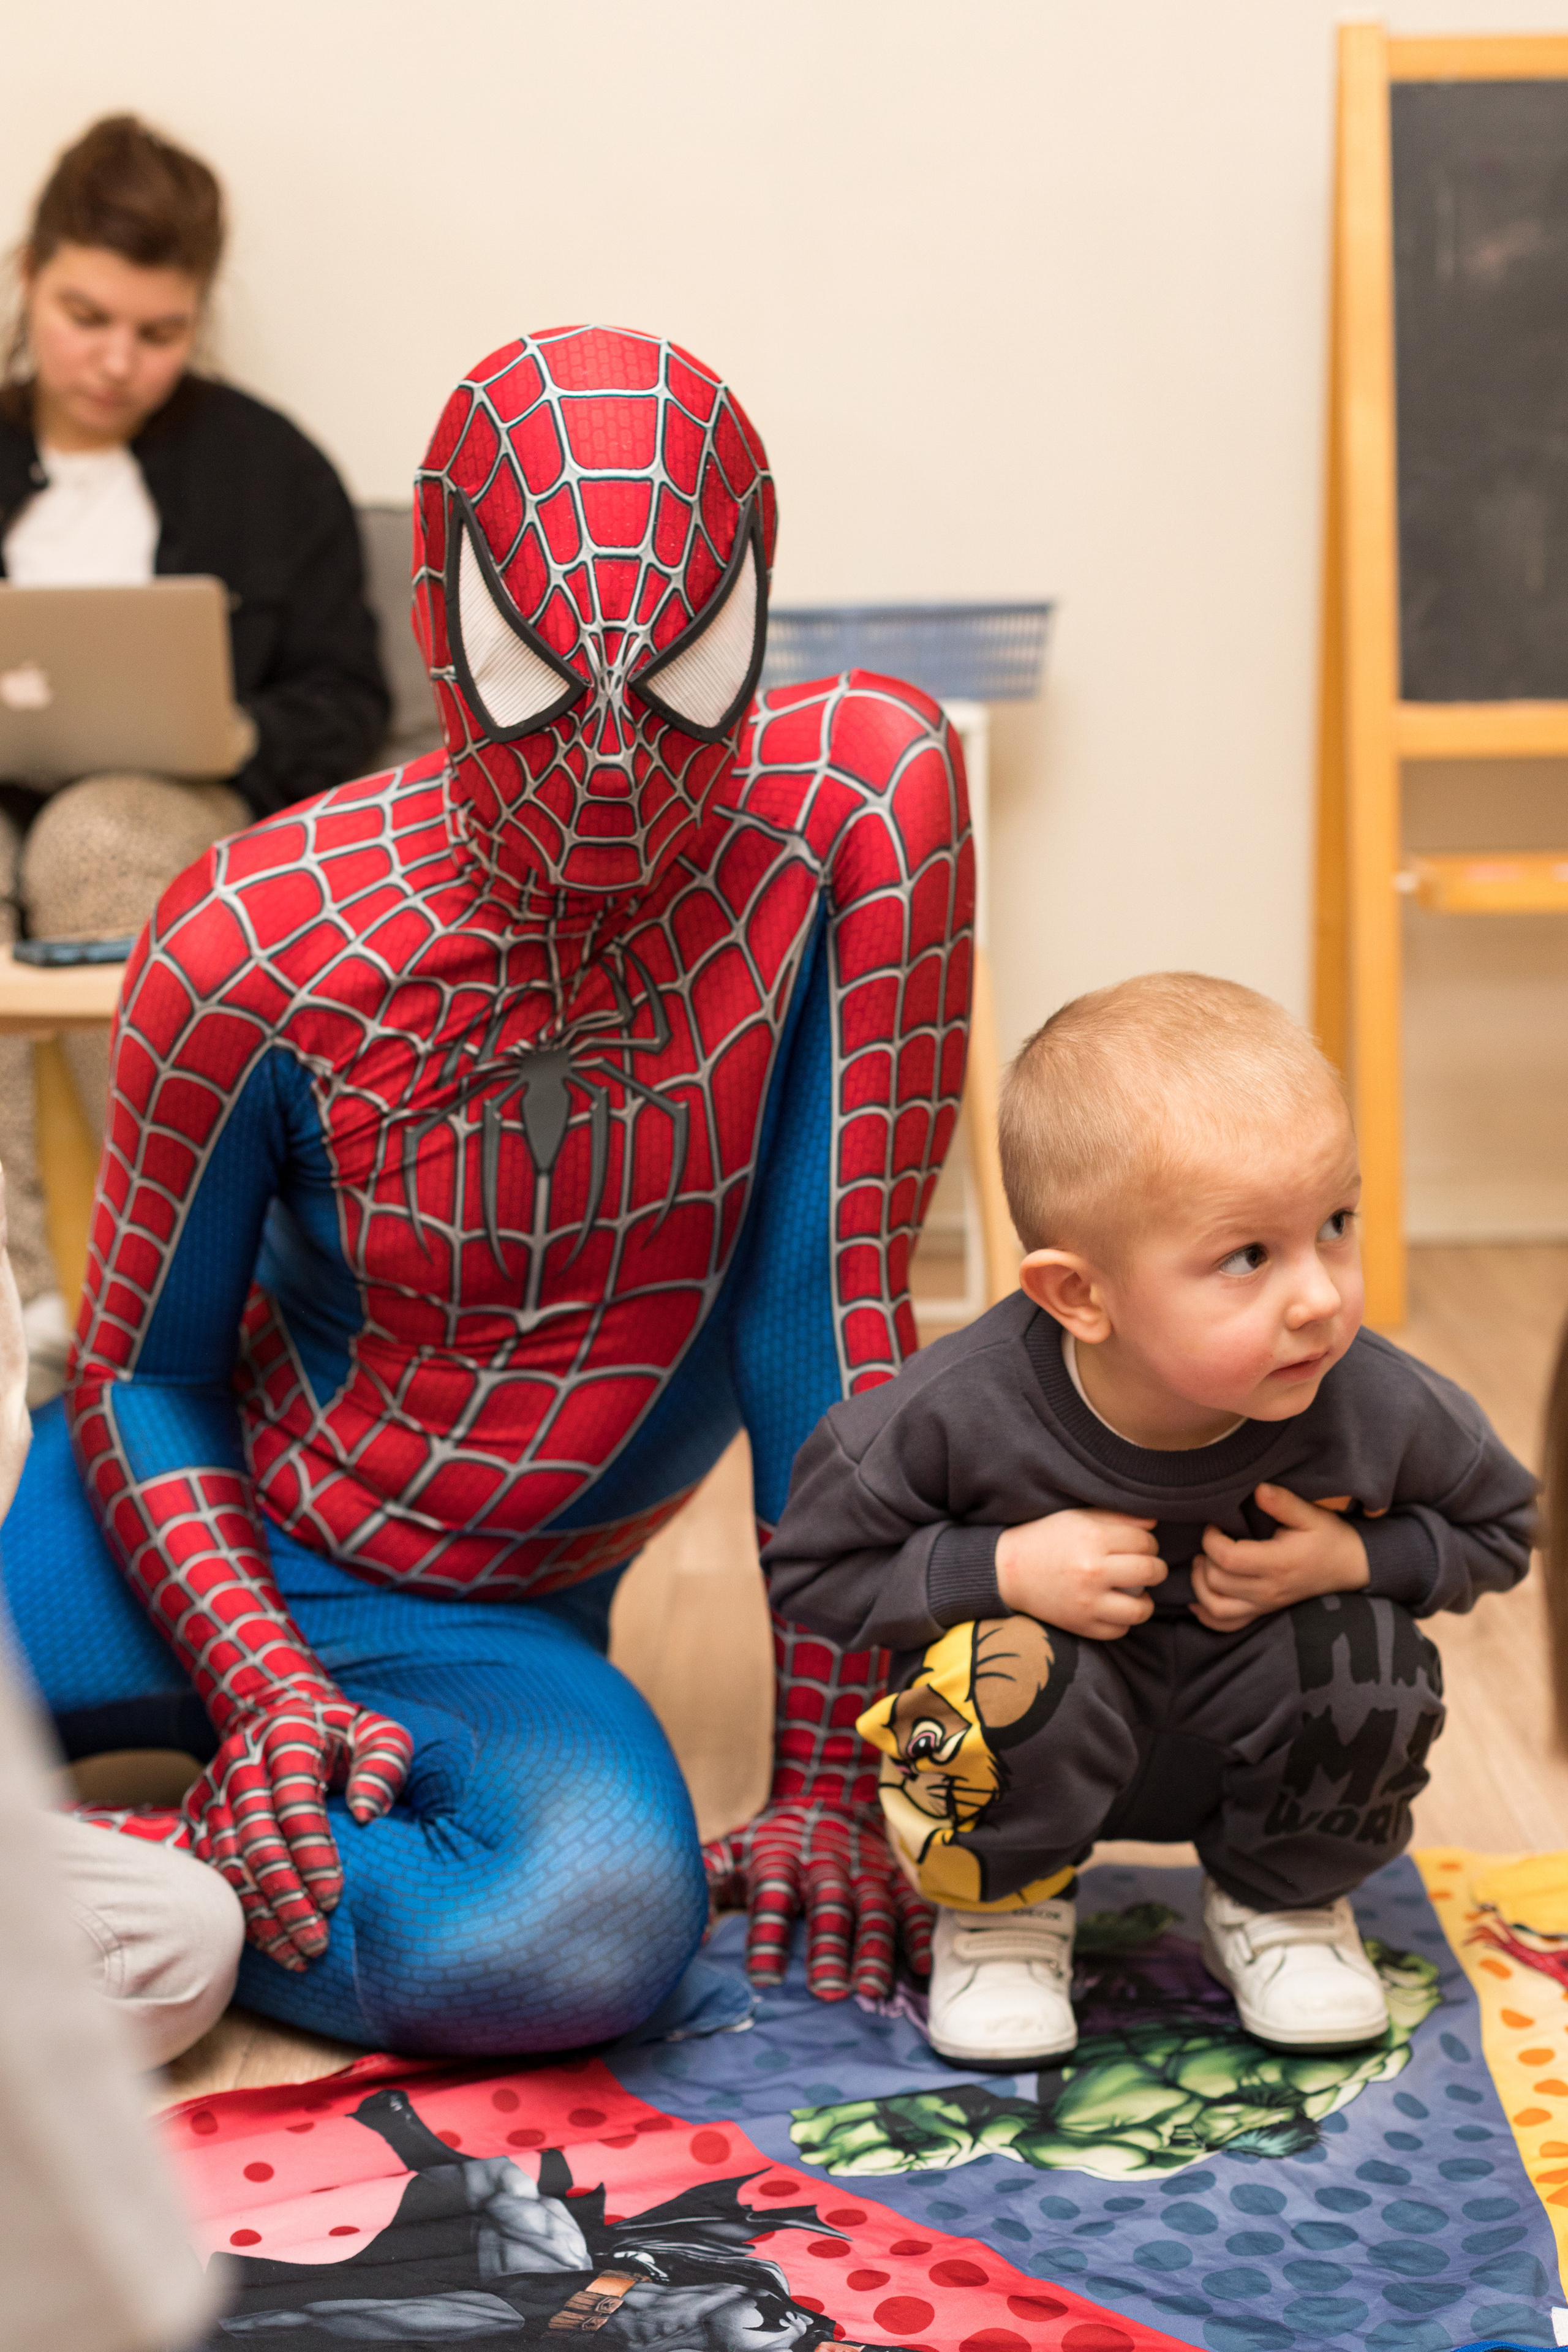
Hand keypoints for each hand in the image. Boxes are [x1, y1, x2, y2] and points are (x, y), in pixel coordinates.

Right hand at [180, 1685, 411, 1969]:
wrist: (277, 1712)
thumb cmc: (341, 1733)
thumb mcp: (376, 1732)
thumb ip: (383, 1763)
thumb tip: (369, 1812)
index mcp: (286, 1736)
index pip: (294, 1801)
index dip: (313, 1853)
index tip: (335, 1898)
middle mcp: (241, 1765)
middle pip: (257, 1842)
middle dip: (287, 1898)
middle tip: (317, 1942)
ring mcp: (215, 1794)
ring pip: (229, 1866)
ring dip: (262, 1915)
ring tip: (297, 1955)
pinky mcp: (200, 1818)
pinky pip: (214, 1875)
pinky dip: (242, 1912)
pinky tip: (271, 1943)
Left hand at [704, 1798, 931, 1999]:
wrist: (828, 1787)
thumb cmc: (772, 1840)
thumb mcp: (732, 1851)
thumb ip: (704, 1884)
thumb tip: (683, 1935)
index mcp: (781, 1860)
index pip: (772, 1898)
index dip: (767, 1936)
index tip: (764, 1977)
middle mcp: (826, 1866)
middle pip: (829, 1907)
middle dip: (828, 1949)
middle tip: (827, 1991)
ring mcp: (866, 1870)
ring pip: (873, 1910)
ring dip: (873, 1951)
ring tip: (871, 1989)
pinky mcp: (896, 1878)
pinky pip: (912, 1905)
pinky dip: (919, 1934)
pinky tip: (923, 1966)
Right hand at [995, 1507, 1165, 1638]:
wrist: (1008, 1570)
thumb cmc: (1046, 1538)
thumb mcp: (1077, 1517)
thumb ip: (1116, 1517)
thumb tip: (1154, 1524)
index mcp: (1093, 1538)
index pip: (1145, 1541)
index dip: (1150, 1543)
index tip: (1142, 1546)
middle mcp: (1092, 1570)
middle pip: (1150, 1571)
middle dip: (1156, 1569)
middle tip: (1148, 1567)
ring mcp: (1087, 1602)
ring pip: (1141, 1609)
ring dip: (1145, 1601)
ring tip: (1137, 1593)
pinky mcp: (1080, 1625)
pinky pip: (1119, 1630)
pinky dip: (1123, 1621)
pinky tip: (1117, 1608)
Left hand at [1190, 1481, 1369, 1631]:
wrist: (1351, 1567)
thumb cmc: (1330, 1538)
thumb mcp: (1312, 1515)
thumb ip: (1283, 1503)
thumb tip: (1258, 1489)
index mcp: (1277, 1564)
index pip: (1227, 1558)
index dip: (1211, 1539)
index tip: (1215, 1524)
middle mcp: (1268, 1590)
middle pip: (1216, 1581)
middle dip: (1204, 1558)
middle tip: (1212, 1540)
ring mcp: (1265, 1605)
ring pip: (1216, 1607)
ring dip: (1200, 1586)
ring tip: (1203, 1563)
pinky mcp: (1264, 1612)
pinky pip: (1228, 1625)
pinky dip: (1208, 1614)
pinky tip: (1199, 1598)